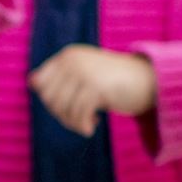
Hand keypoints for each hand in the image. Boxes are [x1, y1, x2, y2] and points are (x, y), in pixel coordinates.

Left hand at [29, 47, 155, 136]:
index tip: (67, 107)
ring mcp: (85, 72)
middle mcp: (73, 60)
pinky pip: (79, 113)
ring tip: (85, 124)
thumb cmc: (114, 82)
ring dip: (73, 122)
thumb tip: (31, 82)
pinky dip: (82, 125)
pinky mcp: (97, 87)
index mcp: (68, 56)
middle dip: (61, 114)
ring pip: (63, 108)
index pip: (40, 84)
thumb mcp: (83, 76)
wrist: (150, 81)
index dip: (50, 101)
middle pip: (49, 98)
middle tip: (79, 119)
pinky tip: (92, 125)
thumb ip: (59, 78)